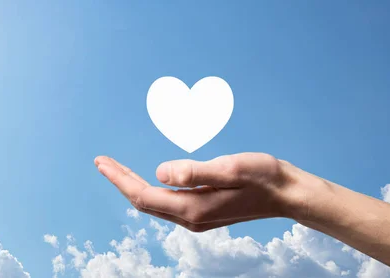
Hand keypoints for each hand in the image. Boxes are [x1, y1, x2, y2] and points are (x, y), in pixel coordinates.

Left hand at [94, 152, 313, 231]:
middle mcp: (190, 219)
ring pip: (153, 204)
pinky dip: (149, 190)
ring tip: (116, 169)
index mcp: (193, 208)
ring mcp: (196, 219)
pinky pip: (166, 204)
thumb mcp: (230, 167)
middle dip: (120, 181)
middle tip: (101, 161)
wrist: (287, 194)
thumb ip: (194, 171)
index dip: (119, 179)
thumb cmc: (263, 176)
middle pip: (143, 202)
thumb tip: (159, 172)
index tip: (101, 161)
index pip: (143, 195)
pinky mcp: (203, 213)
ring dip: (133, 186)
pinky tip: (146, 179)